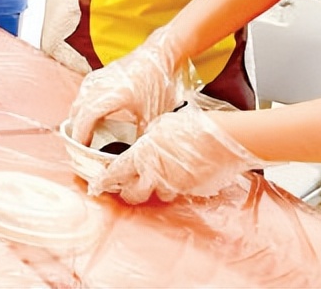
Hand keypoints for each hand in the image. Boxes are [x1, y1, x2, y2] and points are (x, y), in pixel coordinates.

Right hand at [66, 27, 188, 146]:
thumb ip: (140, 136)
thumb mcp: (153, 115)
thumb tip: (132, 154)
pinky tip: (93, 117)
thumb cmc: (157, 82)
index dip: (80, 135)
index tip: (80, 150)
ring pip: (78, 102)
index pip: (85, 118)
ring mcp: (95, 79)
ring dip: (79, 119)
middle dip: (76, 130)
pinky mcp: (97, 75)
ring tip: (86, 135)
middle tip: (81, 147)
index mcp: (112, 95)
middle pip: (77, 112)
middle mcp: (98, 86)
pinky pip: (83, 94)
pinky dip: (83, 108)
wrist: (157, 55)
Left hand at [89, 106, 262, 202]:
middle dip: (128, 192)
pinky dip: (177, 184)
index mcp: (143, 156)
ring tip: (162, 173)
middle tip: (127, 186)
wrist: (224, 140)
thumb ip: (148, 139)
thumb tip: (144, 144)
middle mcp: (156, 175)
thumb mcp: (160, 126)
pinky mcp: (191, 192)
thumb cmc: (192, 127)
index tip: (97, 185)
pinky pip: (180, 191)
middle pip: (133, 195)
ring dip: (157, 187)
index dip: (104, 181)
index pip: (116, 173)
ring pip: (159, 194)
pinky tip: (183, 171)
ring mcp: (175, 186)